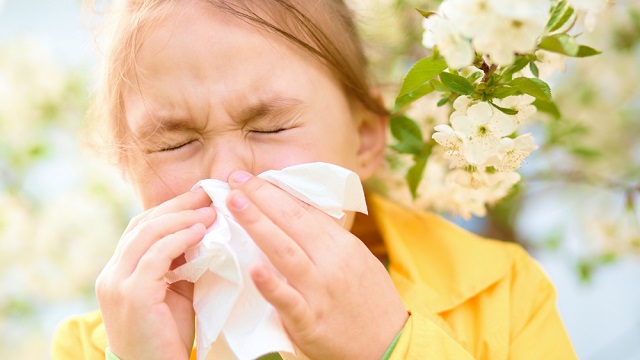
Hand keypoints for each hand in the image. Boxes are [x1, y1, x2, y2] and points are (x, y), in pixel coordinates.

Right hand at [95, 189, 216, 359]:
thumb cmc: (168, 338)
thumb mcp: (175, 293)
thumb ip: (181, 264)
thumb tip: (203, 232)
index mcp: (118, 272)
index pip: (140, 228)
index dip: (170, 209)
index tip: (198, 197)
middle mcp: (112, 274)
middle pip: (142, 224)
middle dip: (177, 205)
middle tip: (207, 193)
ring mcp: (118, 284)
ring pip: (147, 234)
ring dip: (182, 218)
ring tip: (210, 211)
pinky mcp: (133, 295)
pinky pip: (156, 255)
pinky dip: (180, 238)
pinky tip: (200, 231)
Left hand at [226, 171, 408, 359]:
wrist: (389, 345)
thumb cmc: (370, 302)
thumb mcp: (359, 261)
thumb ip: (331, 240)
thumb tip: (301, 215)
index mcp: (343, 245)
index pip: (305, 211)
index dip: (276, 192)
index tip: (251, 178)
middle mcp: (332, 262)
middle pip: (293, 222)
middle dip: (262, 197)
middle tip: (235, 179)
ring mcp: (321, 291)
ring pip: (286, 252)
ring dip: (258, 224)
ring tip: (234, 204)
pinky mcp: (311, 322)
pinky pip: (288, 301)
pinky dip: (271, 285)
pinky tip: (253, 269)